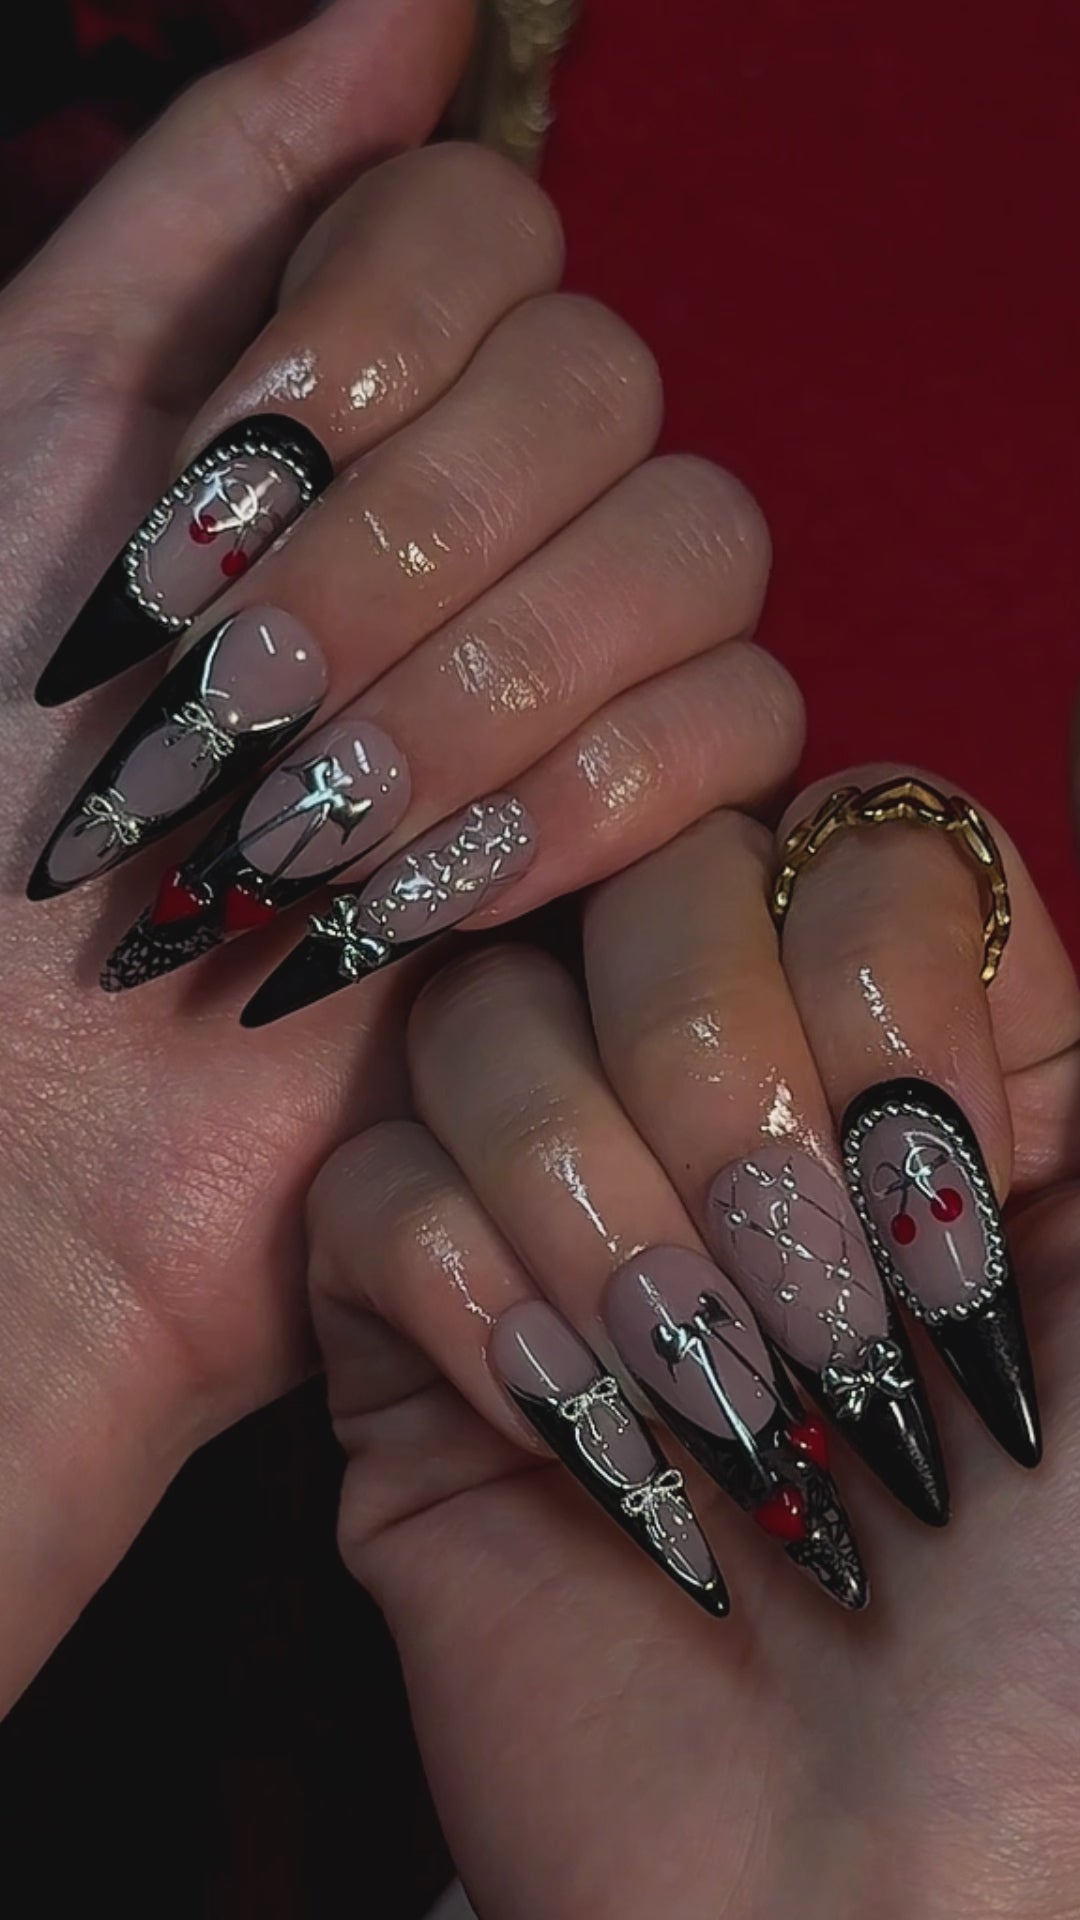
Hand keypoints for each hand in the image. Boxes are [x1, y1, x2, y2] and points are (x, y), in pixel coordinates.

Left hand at [0, 0, 799, 1708]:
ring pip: (702, 550)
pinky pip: (739, 737)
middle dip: (398, 554)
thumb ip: (214, 189)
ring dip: (476, 687)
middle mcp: (491, 510)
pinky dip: (566, 809)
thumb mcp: (36, 426)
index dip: (376, 333)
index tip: (221, 477)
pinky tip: (411, 904)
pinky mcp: (654, 839)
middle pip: (609, 389)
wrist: (19, 1115)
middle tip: (233, 697)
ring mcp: (586, 673)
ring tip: (298, 827)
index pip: (493, 226)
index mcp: (350, 401)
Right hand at [309, 768, 1079, 1917]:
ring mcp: (562, 1211)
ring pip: (482, 1020)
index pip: (843, 843)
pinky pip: (367, 1190)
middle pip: (643, 892)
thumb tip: (1007, 804)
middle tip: (819, 1322)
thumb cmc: (1073, 1613)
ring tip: (704, 1404)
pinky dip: (473, 1304)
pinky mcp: (419, 1333)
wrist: (893, 1895)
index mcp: (920, 1075)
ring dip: (605, 1219)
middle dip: (729, 1099)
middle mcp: (729, 1110)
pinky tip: (567, 1430)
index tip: (946, 1190)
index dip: (877, 987)